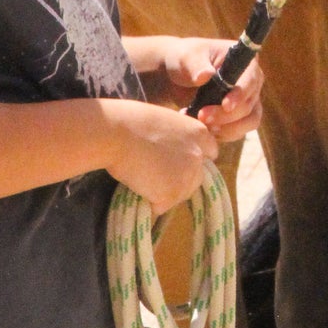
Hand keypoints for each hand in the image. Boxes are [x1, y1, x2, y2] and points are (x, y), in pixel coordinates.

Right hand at [100, 100, 218, 214]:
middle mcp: (199, 156)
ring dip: (165, 193)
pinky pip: (162, 206)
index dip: (194, 159)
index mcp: (199, 133)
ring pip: (181, 194)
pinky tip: (138, 188)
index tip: (180, 163)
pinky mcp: (171, 193)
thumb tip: (173, 151)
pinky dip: (150, 203)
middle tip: (157, 176)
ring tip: (143, 180)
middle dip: (180, 180)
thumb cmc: (131, 121)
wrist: (116, 132)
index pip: (211, 153)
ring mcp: (187, 176)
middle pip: (197, 178)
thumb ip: (177, 137)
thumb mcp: (165, 121)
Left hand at [130, 35, 264, 147]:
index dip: (240, 95)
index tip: (225, 105)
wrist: (177, 78)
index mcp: (246, 62)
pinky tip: (200, 127)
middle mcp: (252, 82)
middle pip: (249, 105)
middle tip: (201, 116)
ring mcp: (248, 101)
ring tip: (201, 124)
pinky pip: (237, 131)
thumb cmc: (184, 60)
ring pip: (248, 122)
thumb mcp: (186, 57)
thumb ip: (195, 65)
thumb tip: (206, 75)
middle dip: (226, 116)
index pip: (250, 80)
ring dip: (226, 129)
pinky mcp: (240, 118)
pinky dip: (220, 133)